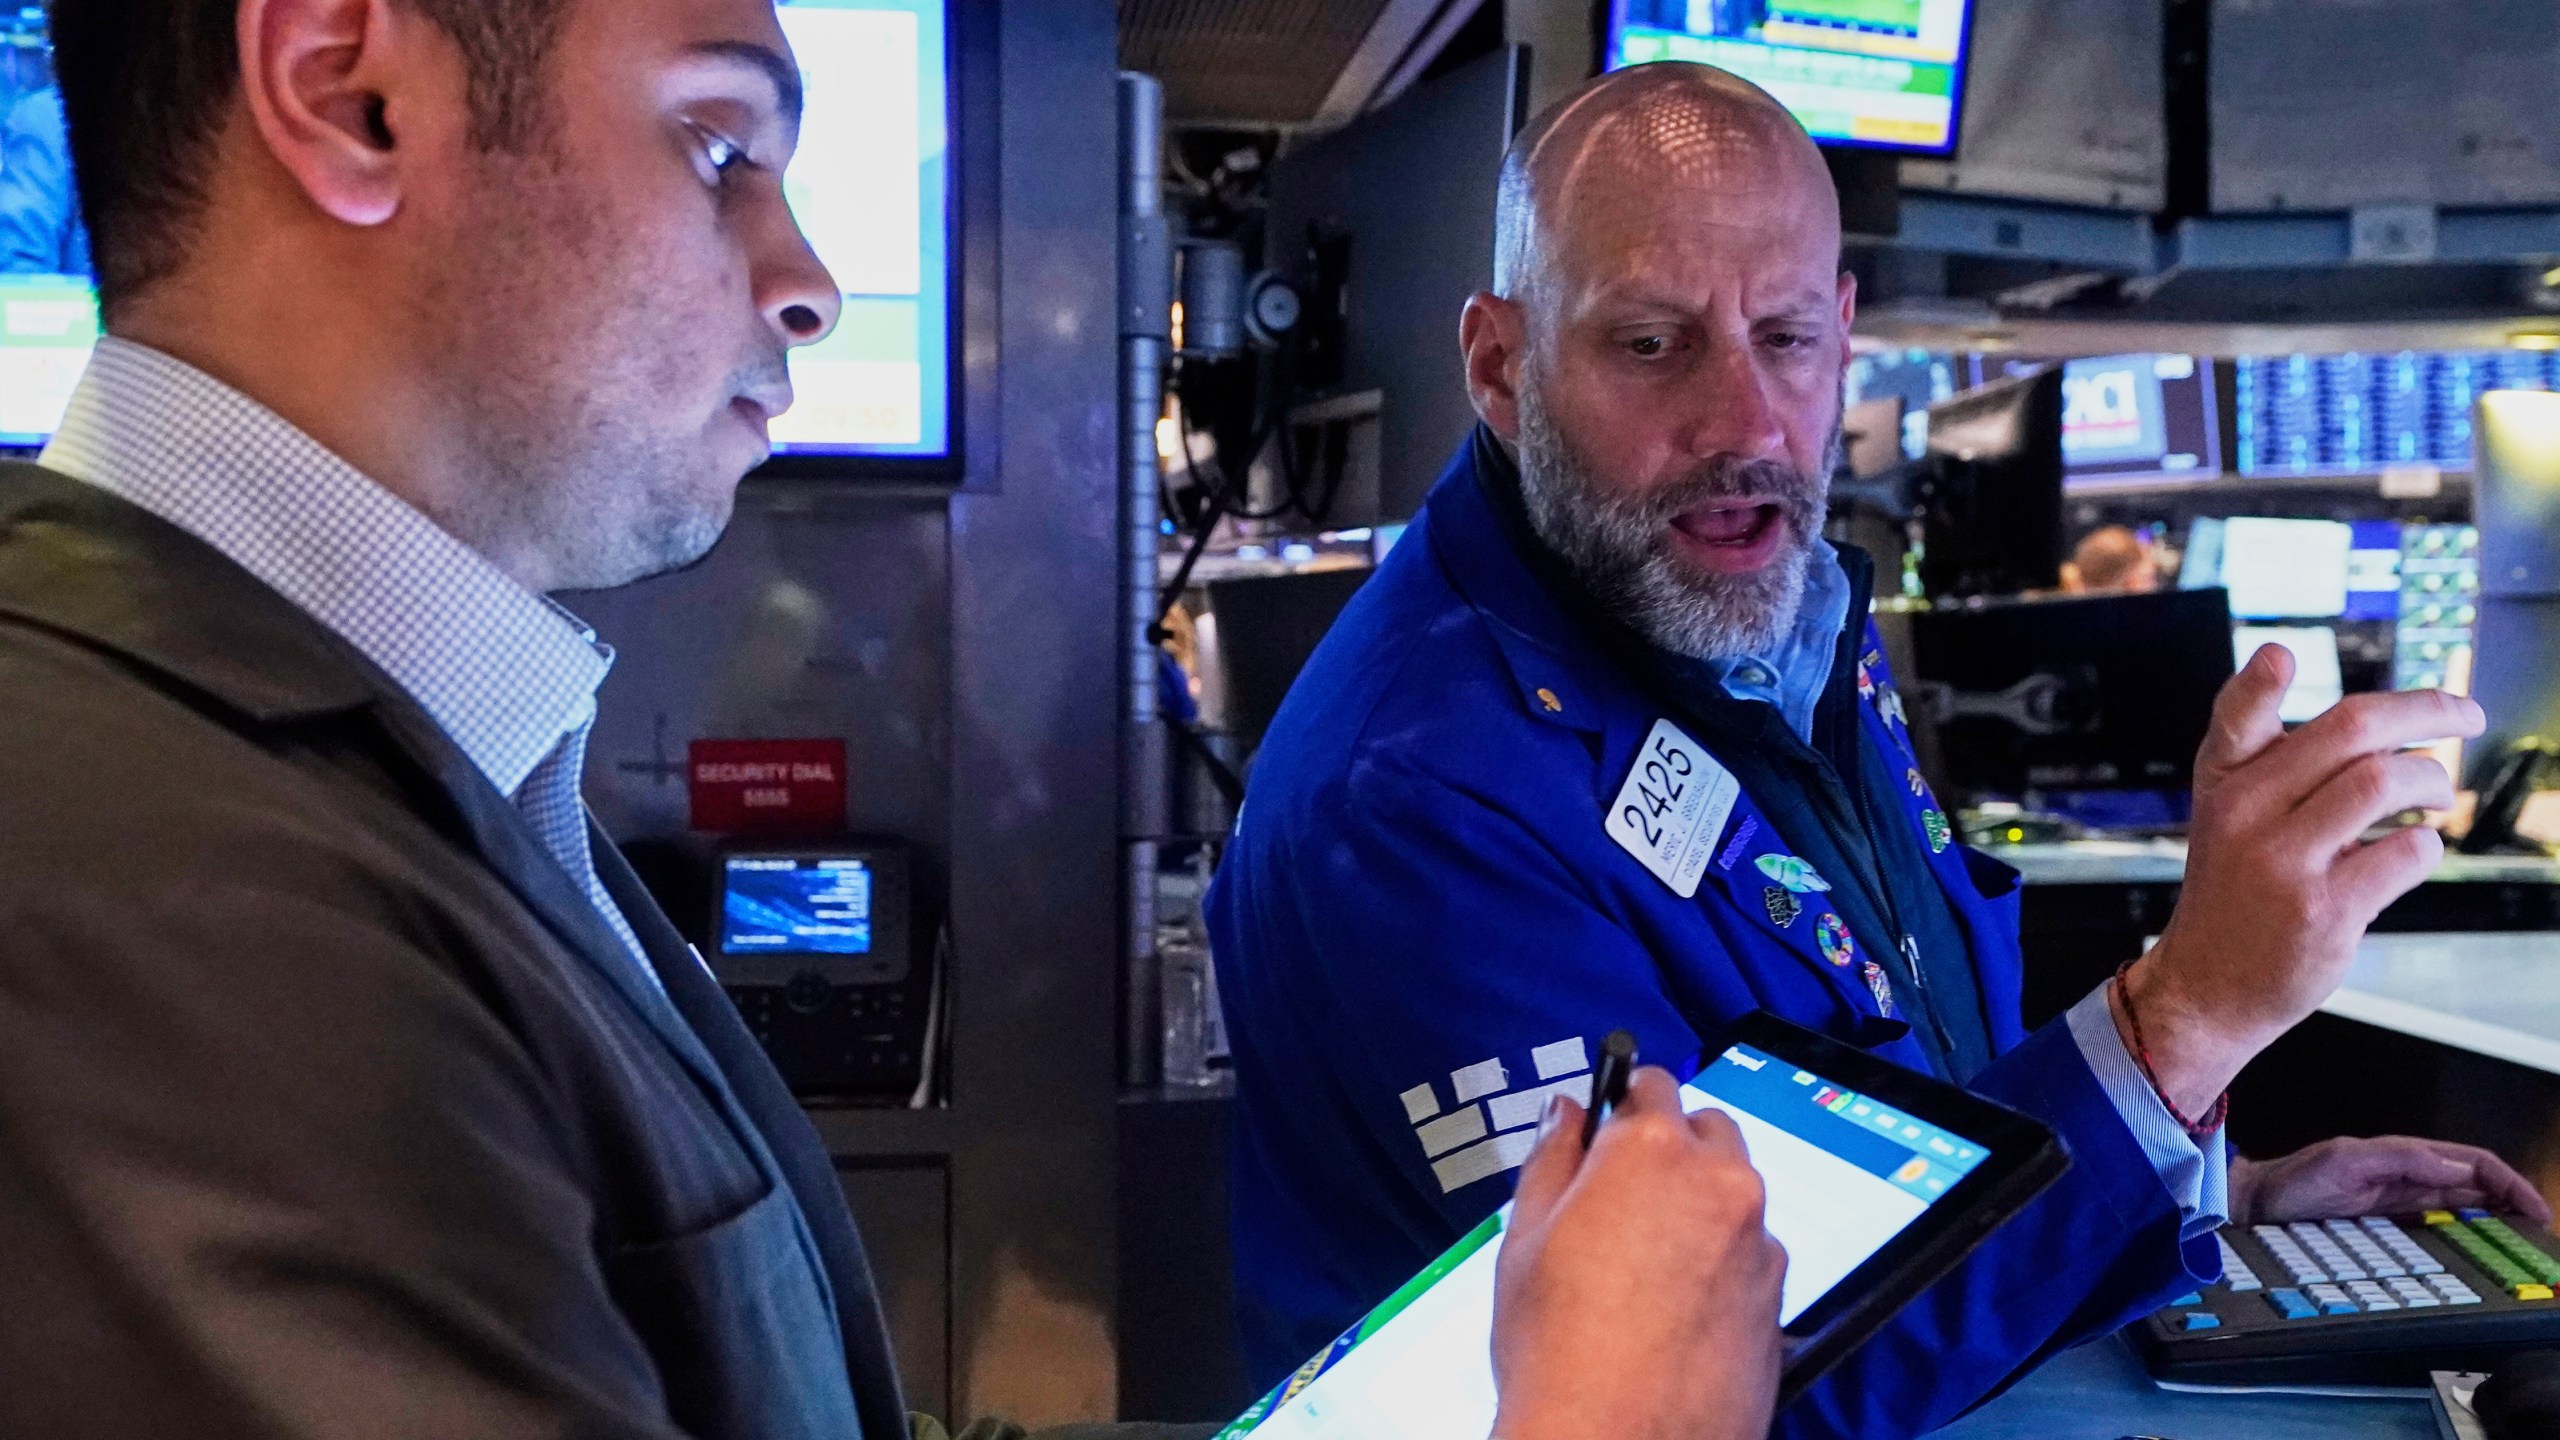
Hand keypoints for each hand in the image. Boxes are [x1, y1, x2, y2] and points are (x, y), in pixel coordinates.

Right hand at [1491, 1068, 1786, 1439]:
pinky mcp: (1778, 1296)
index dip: (1622, 1105)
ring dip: (1701, 1203)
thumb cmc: (1560, 1351)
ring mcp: (1757, 1241)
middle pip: (1706, 1130)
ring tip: (1647, 1260)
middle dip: (1671, 1148)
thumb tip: (1566, 1115)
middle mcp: (1719, 1183)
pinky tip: (1678, 1302)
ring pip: (1734, 1192)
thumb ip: (1551, 1158)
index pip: (1651, 1084)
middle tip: (1622, 1196)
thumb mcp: (1524, 1238)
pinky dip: (1723, 1259)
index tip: (1608, 1128)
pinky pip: (1751, 1251)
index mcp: (1651, 1152)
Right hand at [2119, 646, 2483, 1117]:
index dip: (2257, 683)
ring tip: (2436, 795)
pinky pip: (2405, 853)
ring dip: (2433, 781)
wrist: (2207, 986)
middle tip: (2466, 714)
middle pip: (2348, 730)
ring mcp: (2283, 862)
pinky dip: (2424, 847)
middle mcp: (2246, 813)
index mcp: (2224, 783)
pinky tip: (2408, 853)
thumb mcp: (2230, 818)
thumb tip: (2391, 720)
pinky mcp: (2323, 911)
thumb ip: (2280, 764)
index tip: (2279, 657)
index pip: (2235, 719)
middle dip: (2426, 711)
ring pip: (2385, 782)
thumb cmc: (2236, 892)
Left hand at [2233, 1136, 2552, 1227]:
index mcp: (2406, 1154)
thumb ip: (2400, 1158)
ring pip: (2466, 1205)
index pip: (2475, 1162)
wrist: (2259, 1204)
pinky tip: (2480, 1248)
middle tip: (2538, 1233)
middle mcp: (2409, 1174)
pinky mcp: (2392, 1220)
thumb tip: (2455, 1166)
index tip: (2535, 1210)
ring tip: (2520, 1243)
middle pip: (2478, 1184)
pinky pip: (2441, 1224)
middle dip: (2513, 1203)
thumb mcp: (2345, 1159)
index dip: (2510, 1183)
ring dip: (2496, 1220)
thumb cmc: (2293, 1179)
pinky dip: (2467, 1233)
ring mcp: (2402, 1198)